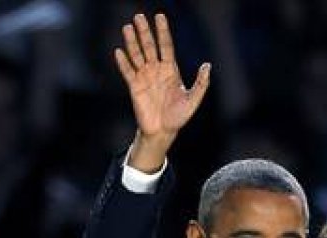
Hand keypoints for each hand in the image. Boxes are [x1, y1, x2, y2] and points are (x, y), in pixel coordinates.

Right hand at [114, 13, 209, 167]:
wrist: (163, 132)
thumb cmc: (178, 116)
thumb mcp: (193, 100)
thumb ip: (201, 83)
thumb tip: (207, 65)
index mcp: (170, 69)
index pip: (166, 46)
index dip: (163, 32)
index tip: (160, 16)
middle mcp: (156, 70)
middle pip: (149, 46)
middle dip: (144, 32)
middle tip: (139, 16)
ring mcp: (144, 77)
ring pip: (137, 55)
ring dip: (132, 42)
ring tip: (127, 27)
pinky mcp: (134, 87)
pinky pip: (127, 72)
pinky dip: (123, 62)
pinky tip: (119, 51)